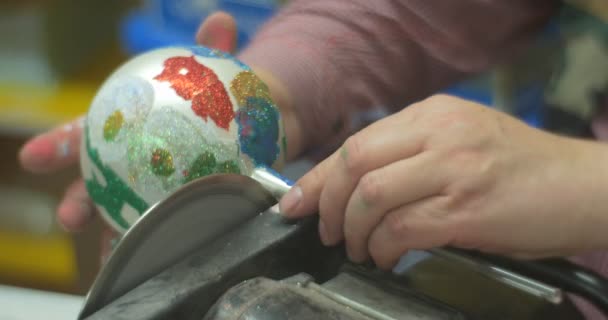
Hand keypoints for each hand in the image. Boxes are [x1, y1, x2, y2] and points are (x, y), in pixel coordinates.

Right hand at [18, 12, 240, 232]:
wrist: (243, 130)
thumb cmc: (210, 101)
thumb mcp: (210, 74)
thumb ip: (209, 50)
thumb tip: (220, 20)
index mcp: (122, 127)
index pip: (83, 134)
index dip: (57, 146)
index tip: (36, 157)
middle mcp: (127, 160)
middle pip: (92, 182)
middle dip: (76, 200)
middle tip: (69, 216)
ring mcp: (147, 187)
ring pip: (119, 212)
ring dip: (109, 231)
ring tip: (109, 250)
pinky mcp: (173, 209)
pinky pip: (157, 229)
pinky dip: (150, 244)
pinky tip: (147, 259)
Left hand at [279, 94, 607, 268]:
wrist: (584, 186)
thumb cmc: (521, 168)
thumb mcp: (463, 140)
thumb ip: (413, 152)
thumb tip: (356, 186)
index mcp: (433, 115)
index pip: (357, 143)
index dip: (318, 176)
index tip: (295, 201)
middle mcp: (439, 134)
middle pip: (354, 164)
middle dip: (328, 204)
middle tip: (327, 231)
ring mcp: (453, 168)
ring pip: (371, 197)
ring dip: (354, 231)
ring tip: (360, 249)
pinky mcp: (467, 208)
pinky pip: (402, 228)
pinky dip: (383, 248)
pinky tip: (387, 257)